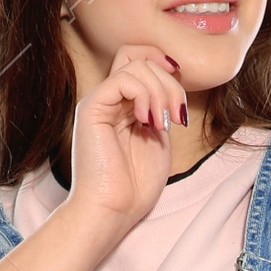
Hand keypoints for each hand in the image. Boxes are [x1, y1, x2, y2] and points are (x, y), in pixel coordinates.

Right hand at [64, 42, 189, 241]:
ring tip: (162, 124)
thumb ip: (162, 109)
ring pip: (135, 65)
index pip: (141, 62)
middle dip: (169, 83)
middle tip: (176, 117)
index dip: (164, 67)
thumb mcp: (159, 139)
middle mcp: (109, 100)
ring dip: (160, 91)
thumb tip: (173, 82)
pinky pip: (123, 79)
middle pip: (141, 58)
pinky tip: (147, 121)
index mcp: (124, 106)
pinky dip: (144, 94)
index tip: (179, 98)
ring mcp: (99, 102)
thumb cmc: (134, 186)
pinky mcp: (91, 108)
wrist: (112, 211)